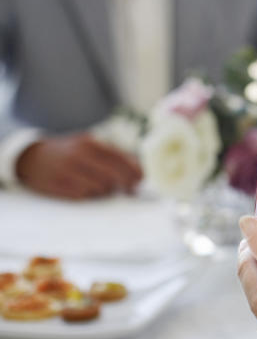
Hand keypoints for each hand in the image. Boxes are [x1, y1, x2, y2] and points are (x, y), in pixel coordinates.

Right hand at [15, 134, 141, 198]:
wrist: (32, 157)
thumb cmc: (69, 151)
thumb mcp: (89, 144)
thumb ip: (112, 154)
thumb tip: (138, 168)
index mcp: (90, 143)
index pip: (119, 158)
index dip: (133, 170)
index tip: (141, 179)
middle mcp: (78, 156)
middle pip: (112, 175)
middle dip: (125, 184)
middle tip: (130, 189)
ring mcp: (67, 171)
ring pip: (100, 188)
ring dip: (106, 190)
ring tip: (102, 186)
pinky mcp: (58, 186)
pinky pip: (84, 196)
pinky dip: (89, 194)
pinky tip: (86, 188)